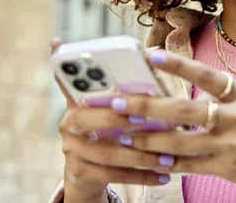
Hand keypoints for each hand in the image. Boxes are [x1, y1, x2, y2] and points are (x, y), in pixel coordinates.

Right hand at [52, 38, 173, 201]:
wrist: (87, 173)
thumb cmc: (108, 131)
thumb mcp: (110, 110)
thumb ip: (124, 91)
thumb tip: (153, 60)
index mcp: (76, 102)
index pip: (67, 80)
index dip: (75, 73)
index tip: (94, 65)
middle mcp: (68, 124)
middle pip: (85, 118)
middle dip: (116, 118)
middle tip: (143, 118)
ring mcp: (72, 150)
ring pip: (106, 152)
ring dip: (140, 155)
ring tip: (167, 157)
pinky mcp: (80, 172)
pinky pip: (113, 175)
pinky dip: (141, 175)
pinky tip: (163, 175)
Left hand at [110, 50, 235, 201]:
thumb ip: (219, 97)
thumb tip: (177, 92)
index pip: (208, 75)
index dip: (180, 65)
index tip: (152, 56)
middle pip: (185, 110)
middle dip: (147, 106)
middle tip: (117, 102)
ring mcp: (233, 144)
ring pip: (181, 142)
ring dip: (147, 138)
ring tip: (122, 134)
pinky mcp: (228, 168)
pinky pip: (189, 166)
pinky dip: (166, 163)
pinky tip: (146, 159)